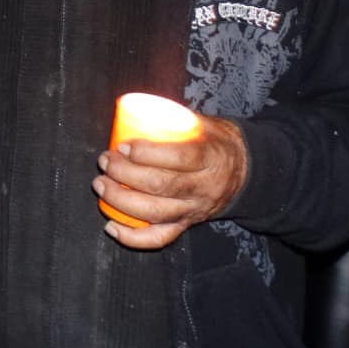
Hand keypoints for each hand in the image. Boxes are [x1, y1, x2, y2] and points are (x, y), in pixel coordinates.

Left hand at [93, 114, 248, 249]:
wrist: (247, 173)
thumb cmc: (217, 143)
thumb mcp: (204, 123)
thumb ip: (174, 118)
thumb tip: (134, 109)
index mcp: (210, 158)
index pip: (179, 158)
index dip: (147, 153)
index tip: (123, 145)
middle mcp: (202, 188)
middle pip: (161, 186)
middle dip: (124, 174)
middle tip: (105, 161)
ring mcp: (193, 210)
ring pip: (155, 213)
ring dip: (121, 201)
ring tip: (101, 185)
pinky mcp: (186, 225)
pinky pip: (159, 239)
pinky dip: (132, 238)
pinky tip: (111, 227)